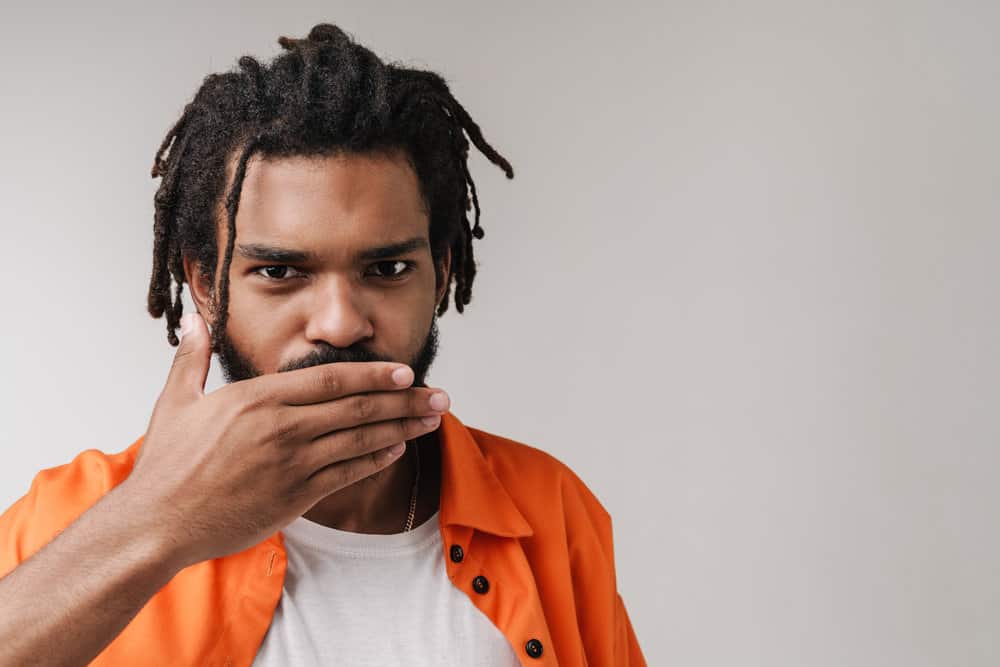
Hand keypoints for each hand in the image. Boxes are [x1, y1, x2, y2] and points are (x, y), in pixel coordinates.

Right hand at [122, 312, 447, 568]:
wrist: (157, 523)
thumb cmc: (167, 465)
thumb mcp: (175, 401)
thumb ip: (192, 357)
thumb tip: (195, 320)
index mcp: (257, 397)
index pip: (331, 379)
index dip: (374, 374)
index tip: (406, 371)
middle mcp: (281, 426)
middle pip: (357, 406)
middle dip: (405, 400)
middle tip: (439, 395)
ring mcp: (292, 463)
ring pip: (360, 439)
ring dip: (402, 428)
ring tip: (431, 420)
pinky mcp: (295, 497)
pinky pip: (347, 473)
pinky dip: (376, 459)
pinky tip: (397, 449)